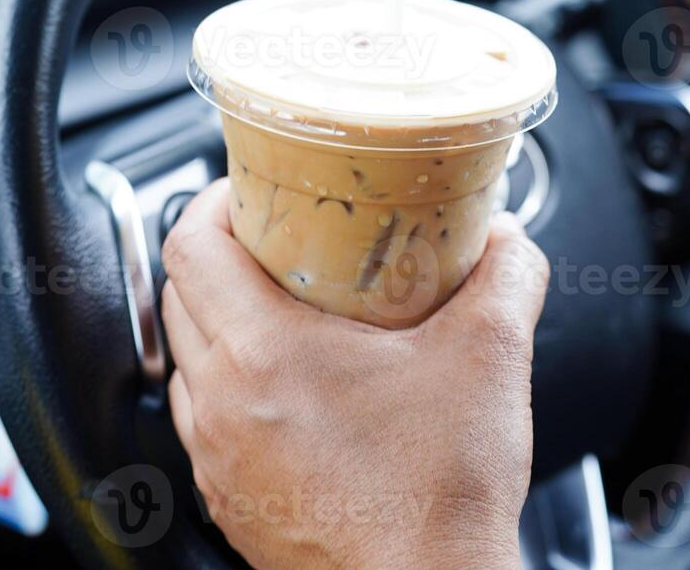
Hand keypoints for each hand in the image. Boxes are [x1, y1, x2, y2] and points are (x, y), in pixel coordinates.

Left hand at [161, 179, 549, 569]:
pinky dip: (232, 385)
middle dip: (222, 253)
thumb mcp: (491, 356)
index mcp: (263, 354)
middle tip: (280, 239)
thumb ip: (508, 276)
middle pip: (180, 294)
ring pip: (188, 359)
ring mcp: (217, 458)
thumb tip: (509, 238)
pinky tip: (294, 389)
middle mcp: (221, 405)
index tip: (252, 190)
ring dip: (221, 320)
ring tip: (285, 309)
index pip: (190, 243)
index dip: (215, 199)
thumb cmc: (440, 496)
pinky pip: (205, 419)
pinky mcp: (230, 499)